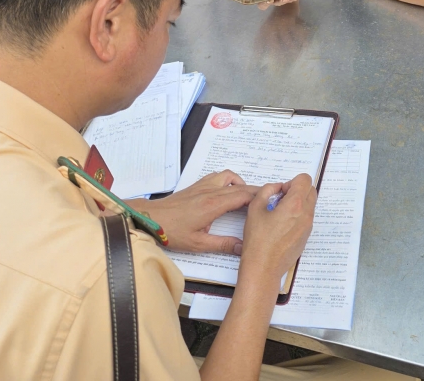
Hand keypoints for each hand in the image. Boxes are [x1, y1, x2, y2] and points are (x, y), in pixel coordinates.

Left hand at [127, 170, 259, 253]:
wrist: (150, 218)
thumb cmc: (172, 232)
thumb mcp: (199, 243)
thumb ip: (223, 245)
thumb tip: (244, 247)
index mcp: (214, 205)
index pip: (244, 196)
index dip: (260, 197)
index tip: (273, 200)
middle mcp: (211, 191)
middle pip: (240, 186)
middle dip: (256, 190)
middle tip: (269, 198)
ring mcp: (204, 186)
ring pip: (229, 176)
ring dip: (241, 183)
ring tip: (247, 197)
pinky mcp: (197, 186)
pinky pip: (218, 176)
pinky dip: (228, 180)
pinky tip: (228, 191)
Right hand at [239, 175, 316, 282]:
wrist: (263, 267)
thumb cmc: (258, 239)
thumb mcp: (255, 208)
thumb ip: (267, 190)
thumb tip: (277, 188)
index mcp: (295, 205)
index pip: (304, 179)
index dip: (291, 182)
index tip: (280, 193)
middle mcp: (306, 214)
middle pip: (311, 190)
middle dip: (297, 190)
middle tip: (280, 200)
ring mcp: (308, 227)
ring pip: (310, 205)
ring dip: (298, 203)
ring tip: (279, 214)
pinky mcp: (306, 237)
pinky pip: (307, 218)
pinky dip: (298, 215)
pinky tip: (282, 226)